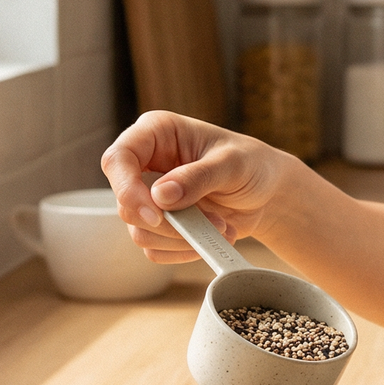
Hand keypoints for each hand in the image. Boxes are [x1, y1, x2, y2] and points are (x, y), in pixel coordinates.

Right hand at [100, 113, 292, 262]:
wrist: (266, 192)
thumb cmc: (251, 164)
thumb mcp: (233, 163)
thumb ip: (199, 176)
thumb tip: (160, 196)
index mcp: (156, 134)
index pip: (117, 160)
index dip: (126, 189)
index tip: (155, 214)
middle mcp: (145, 165)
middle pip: (126, 204)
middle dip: (170, 223)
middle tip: (213, 223)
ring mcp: (150, 198)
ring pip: (140, 231)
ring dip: (184, 239)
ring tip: (223, 228)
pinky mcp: (160, 225)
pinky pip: (155, 250)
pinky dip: (186, 250)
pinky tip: (215, 237)